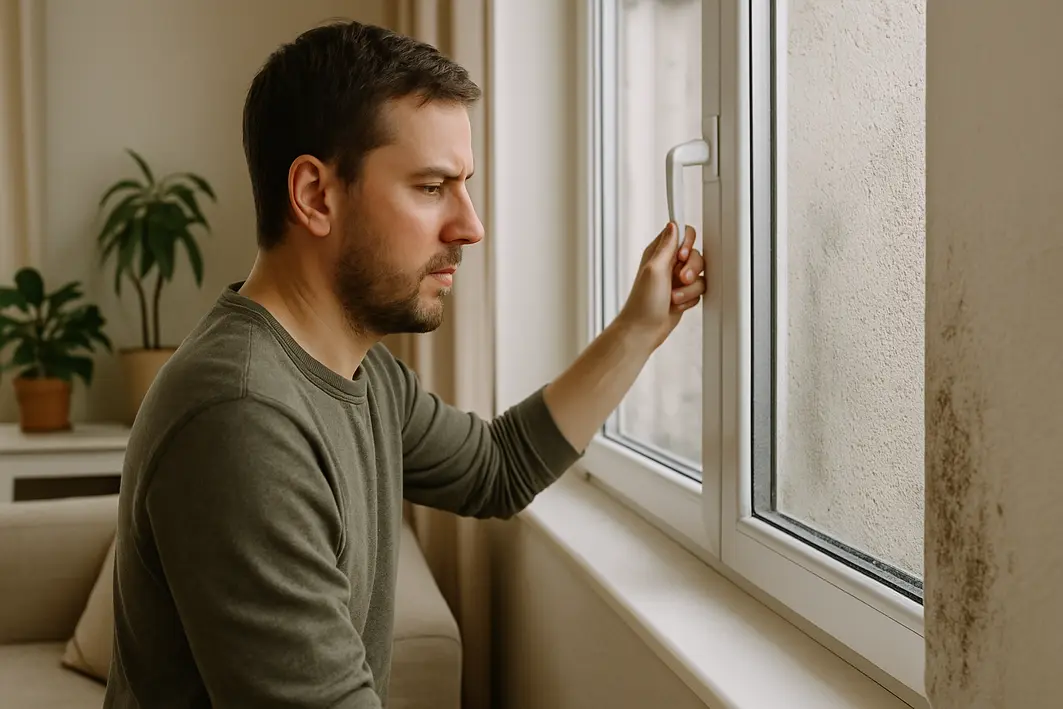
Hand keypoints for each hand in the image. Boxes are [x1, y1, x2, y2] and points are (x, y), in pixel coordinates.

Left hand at [617, 222, 706, 348]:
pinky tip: (677, 305)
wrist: (644, 330)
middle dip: (692, 269)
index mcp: (658, 253)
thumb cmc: (643, 302)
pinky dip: (689, 299)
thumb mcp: (654, 269)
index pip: (681, 234)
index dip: (687, 243)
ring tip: (674, 297)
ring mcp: (677, 279)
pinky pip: (699, 290)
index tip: (682, 256)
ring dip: (689, 289)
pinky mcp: (684, 293)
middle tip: (681, 279)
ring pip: (699, 275)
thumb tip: (673, 224)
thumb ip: (666, 246)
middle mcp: (668, 264)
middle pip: (695, 255)